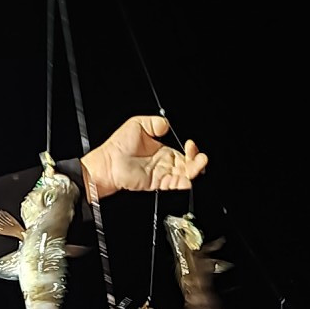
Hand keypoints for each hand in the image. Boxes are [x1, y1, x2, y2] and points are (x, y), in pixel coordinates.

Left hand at [80, 116, 207, 201]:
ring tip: (198, 166)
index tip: (191, 145)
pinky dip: (181, 183)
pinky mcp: (155, 184)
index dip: (190, 150)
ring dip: (193, 172)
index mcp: (162, 150)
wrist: (108, 162)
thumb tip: (166, 124)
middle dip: (196, 162)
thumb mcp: (137, 124)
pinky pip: (172, 185)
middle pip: (186, 165)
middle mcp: (163, 164)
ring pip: (182, 176)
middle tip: (201, 158)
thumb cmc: (118, 146)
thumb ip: (154, 123)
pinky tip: (187, 180)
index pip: (183, 153)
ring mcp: (160, 175)